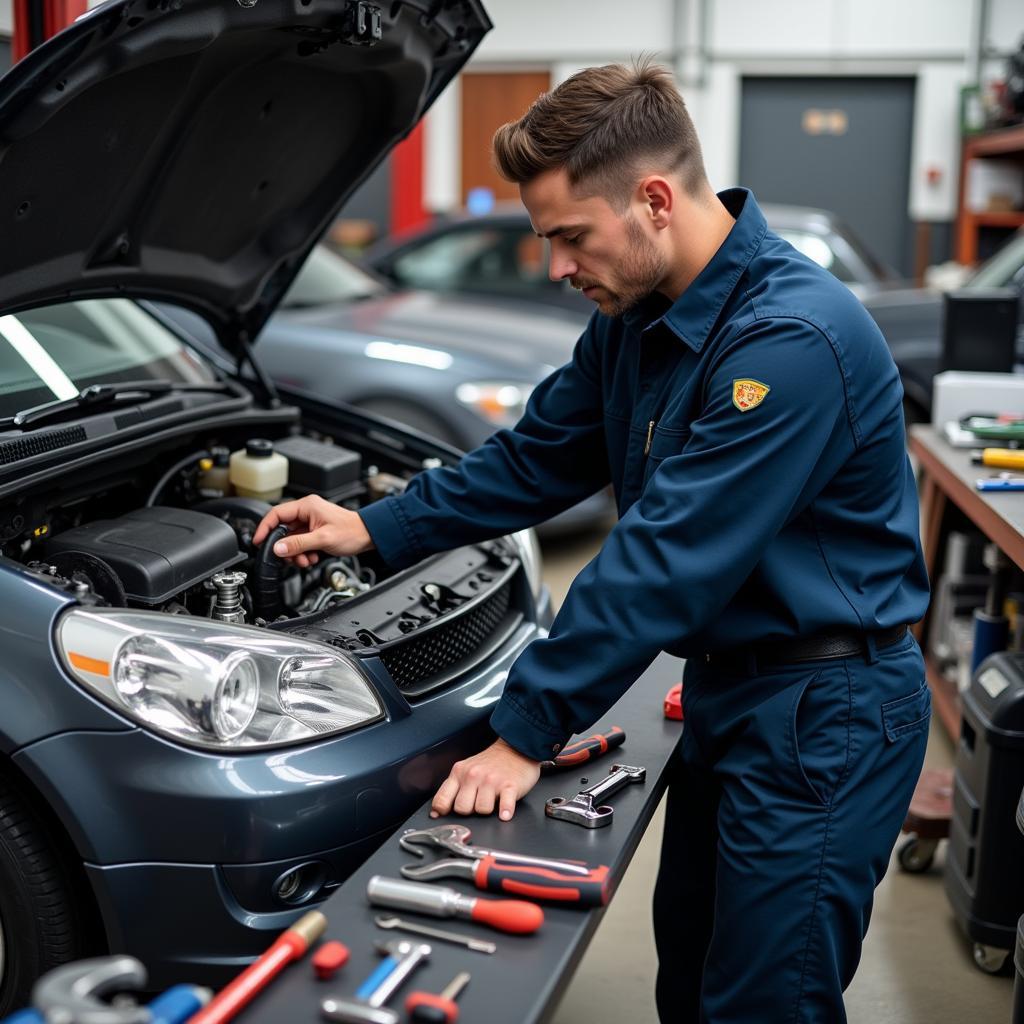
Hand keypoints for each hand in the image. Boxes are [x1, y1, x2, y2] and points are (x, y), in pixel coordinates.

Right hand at [252, 494, 373, 567]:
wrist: (369, 536)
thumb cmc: (352, 532)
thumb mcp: (322, 539)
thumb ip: (298, 544)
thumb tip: (278, 548)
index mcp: (306, 506)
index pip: (276, 514)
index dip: (265, 528)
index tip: (259, 542)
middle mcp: (306, 511)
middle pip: (283, 529)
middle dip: (285, 547)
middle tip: (290, 558)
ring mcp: (310, 521)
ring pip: (291, 539)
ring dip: (295, 552)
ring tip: (305, 559)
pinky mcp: (315, 531)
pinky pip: (301, 543)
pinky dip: (303, 552)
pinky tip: (312, 557)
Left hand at [431, 738, 540, 820]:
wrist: (516, 747)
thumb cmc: (491, 763)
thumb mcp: (466, 769)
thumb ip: (451, 789)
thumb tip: (436, 812)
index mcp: (459, 772)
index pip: (442, 799)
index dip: (442, 811)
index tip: (445, 815)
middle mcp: (474, 775)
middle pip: (462, 809)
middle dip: (469, 811)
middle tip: (477, 802)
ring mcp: (492, 780)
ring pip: (482, 810)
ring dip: (488, 810)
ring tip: (493, 800)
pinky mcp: (510, 785)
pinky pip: (504, 807)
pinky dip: (505, 812)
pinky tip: (505, 812)